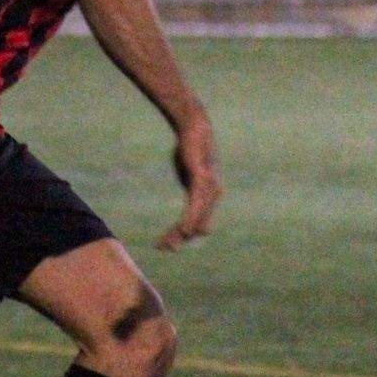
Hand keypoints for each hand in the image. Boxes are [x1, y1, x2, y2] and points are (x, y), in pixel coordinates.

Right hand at [158, 115, 221, 251]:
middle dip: (179, 239)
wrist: (194, 128)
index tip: (165, 244)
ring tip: (167, 243)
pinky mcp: (202, 179)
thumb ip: (188, 191)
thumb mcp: (187, 175)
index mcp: (210, 196)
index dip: (181, 236)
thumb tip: (181, 195)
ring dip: (181, 233)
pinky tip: (182, 230)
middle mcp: (214, 195)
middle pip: (197, 227)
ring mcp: (209, 188)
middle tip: (162, 248)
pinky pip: (196, 205)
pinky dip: (189, 219)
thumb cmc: (189, 151)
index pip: (197, 224)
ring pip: (196, 219)